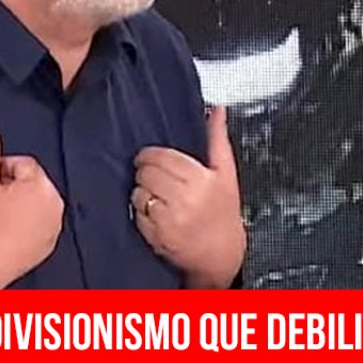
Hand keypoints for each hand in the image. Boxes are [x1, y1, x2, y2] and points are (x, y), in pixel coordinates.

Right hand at [0, 126, 63, 288]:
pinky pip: (39, 222)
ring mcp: (55, 224)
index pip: (23, 164)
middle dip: (11, 186)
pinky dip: (26, 222)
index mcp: (42, 186)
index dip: (0, 171)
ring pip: (35, 202)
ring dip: (19, 203)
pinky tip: (7, 232)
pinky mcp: (51, 241)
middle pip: (31, 182)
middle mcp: (56, 204)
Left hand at [131, 105, 245, 288]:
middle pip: (146, 173)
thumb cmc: (224, 211)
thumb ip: (217, 138)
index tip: (150, 158)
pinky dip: (141, 212)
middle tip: (154, 176)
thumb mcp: (226, 172)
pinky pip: (136, 214)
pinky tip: (156, 213)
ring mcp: (169, 219)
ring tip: (157, 196)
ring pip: (138, 193)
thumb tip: (217, 109)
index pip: (161, 157)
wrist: (221, 254)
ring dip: (142, 192)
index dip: (150, 155)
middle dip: (145, 172)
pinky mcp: (156, 235)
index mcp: (202, 179)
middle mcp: (185, 198)